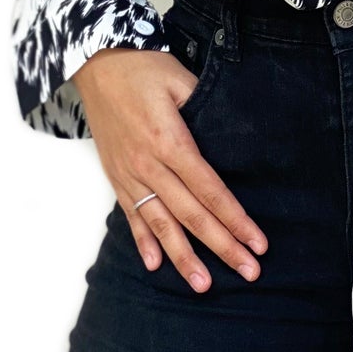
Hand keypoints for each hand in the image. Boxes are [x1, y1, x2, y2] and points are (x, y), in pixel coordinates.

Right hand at [73, 46, 267, 291]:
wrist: (95, 66)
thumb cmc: (142, 68)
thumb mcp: (179, 78)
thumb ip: (205, 105)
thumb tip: (233, 130)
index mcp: (170, 141)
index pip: (210, 190)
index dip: (235, 219)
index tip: (257, 243)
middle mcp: (149, 166)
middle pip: (191, 215)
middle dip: (222, 246)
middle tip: (248, 272)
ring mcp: (130, 176)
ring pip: (161, 224)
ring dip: (183, 257)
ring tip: (203, 285)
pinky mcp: (116, 178)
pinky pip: (132, 216)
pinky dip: (143, 242)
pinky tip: (156, 265)